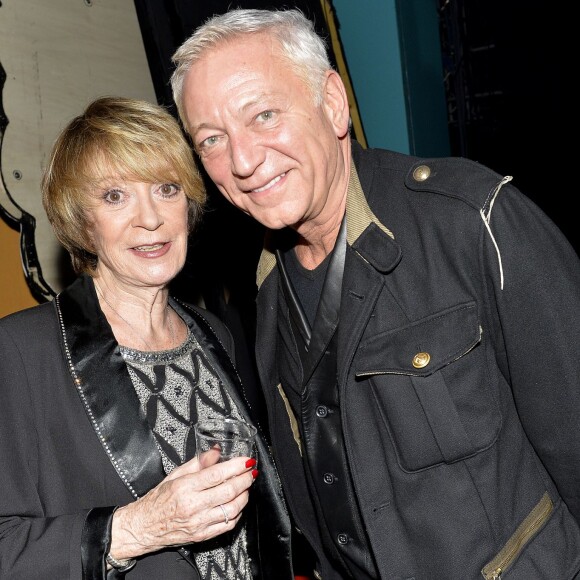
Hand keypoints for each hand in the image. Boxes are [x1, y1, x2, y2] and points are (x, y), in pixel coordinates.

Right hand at [109, 451, 256, 559]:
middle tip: (251, 472)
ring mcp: (198, 522)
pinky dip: (237, 513)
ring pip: (231, 509)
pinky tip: (237, 504)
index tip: (246, 461)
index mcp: (185, 487)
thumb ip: (199, 462)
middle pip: (228, 491)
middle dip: (245, 480)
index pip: (217, 475)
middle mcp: (192, 505)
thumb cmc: (157, 500)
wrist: (143, 526)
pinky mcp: (202, 535)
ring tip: (246, 487)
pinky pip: (227, 525)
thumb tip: (216, 451)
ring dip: (244, 496)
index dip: (236, 466)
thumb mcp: (175, 474)